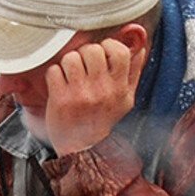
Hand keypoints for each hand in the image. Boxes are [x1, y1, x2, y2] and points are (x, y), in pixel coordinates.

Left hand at [42, 37, 147, 152]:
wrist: (82, 149)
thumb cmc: (103, 122)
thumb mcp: (125, 101)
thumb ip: (133, 74)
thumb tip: (140, 48)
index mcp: (119, 88)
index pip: (119, 52)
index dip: (109, 46)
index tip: (103, 52)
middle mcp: (101, 90)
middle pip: (92, 50)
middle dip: (85, 53)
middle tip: (82, 64)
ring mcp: (80, 94)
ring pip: (71, 57)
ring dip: (68, 63)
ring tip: (70, 74)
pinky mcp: (60, 99)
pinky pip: (54, 70)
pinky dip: (54, 75)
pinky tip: (59, 84)